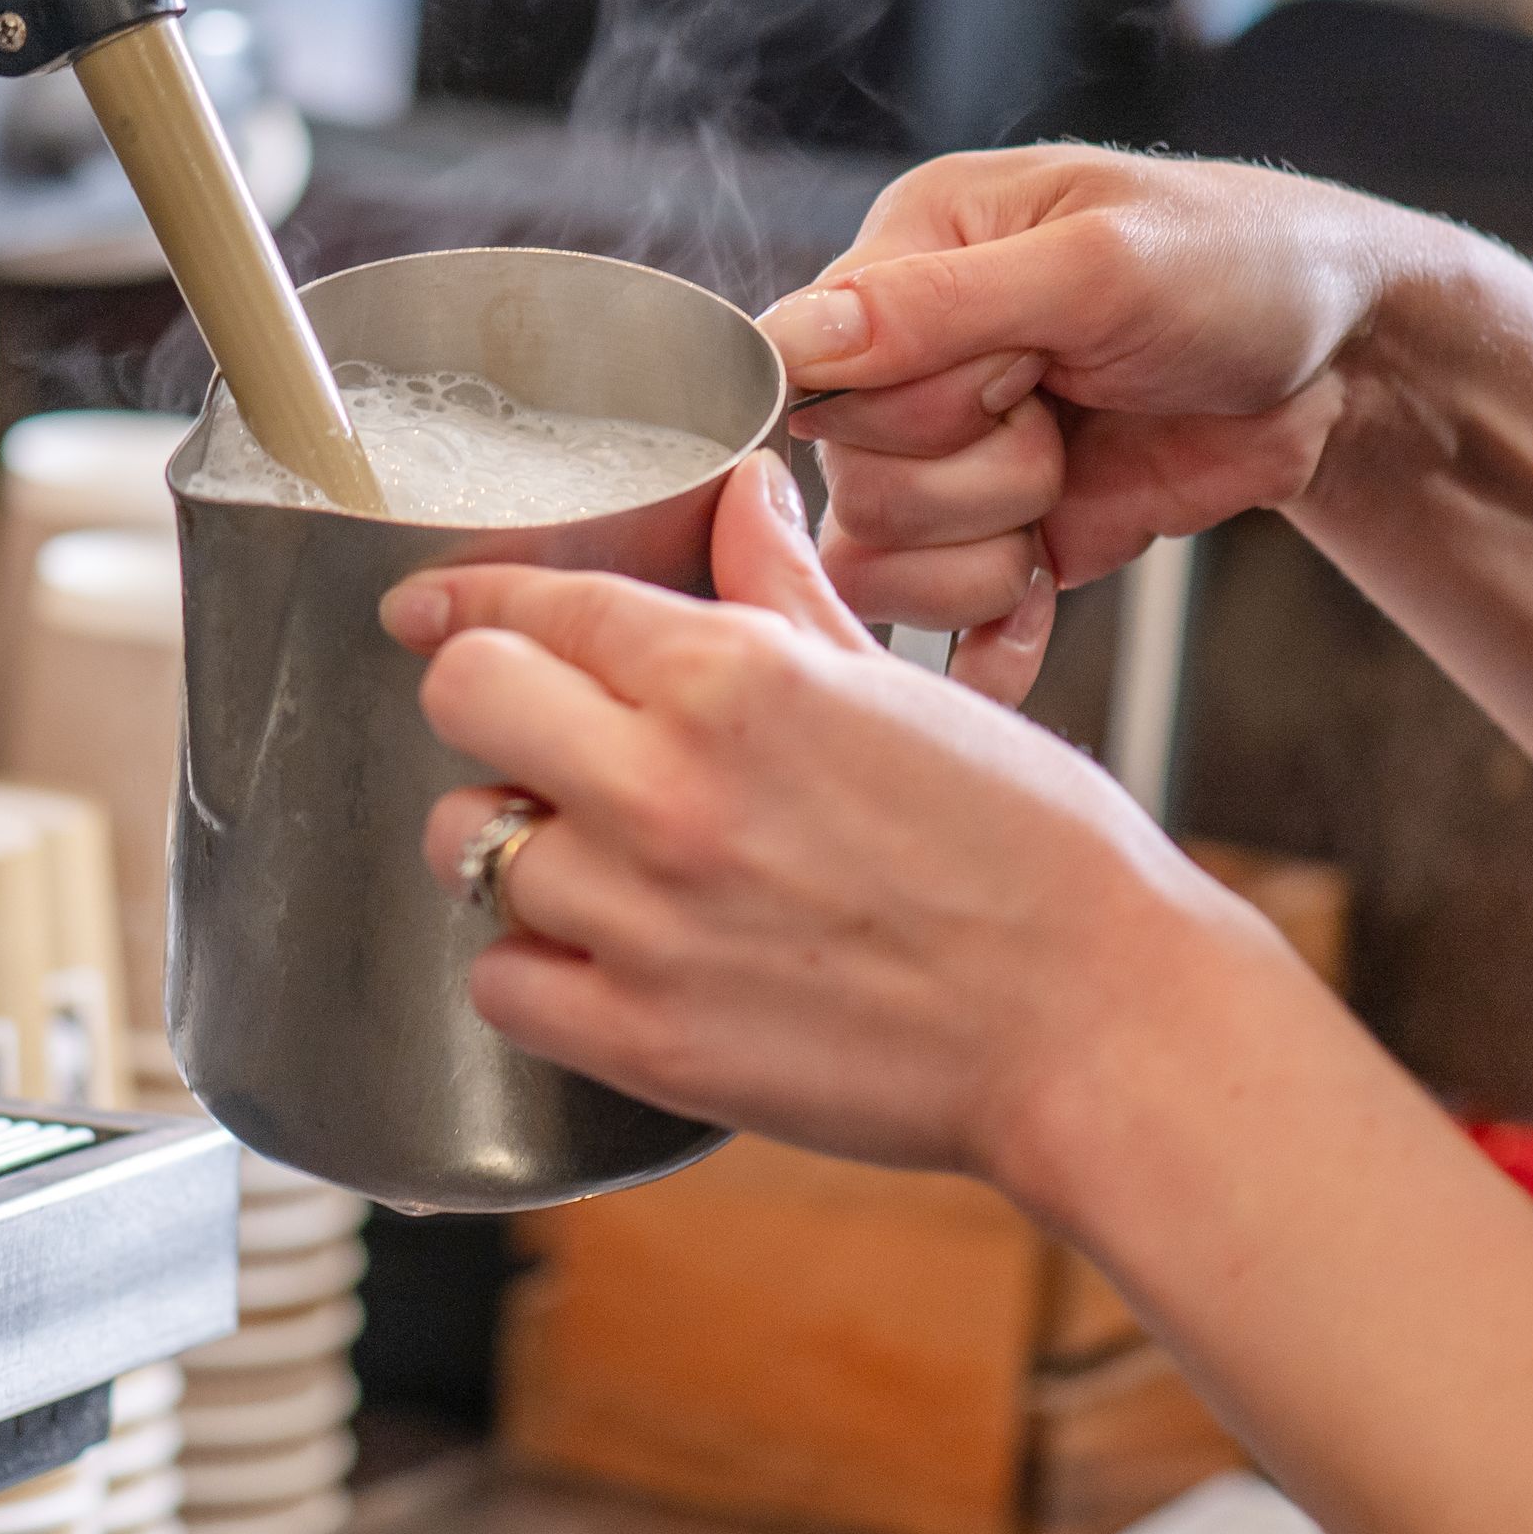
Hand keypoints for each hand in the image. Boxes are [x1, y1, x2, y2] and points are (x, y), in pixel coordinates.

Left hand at [380, 448, 1297, 1184]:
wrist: (1099, 1024)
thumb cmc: (1032, 852)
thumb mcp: (901, 686)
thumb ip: (785, 587)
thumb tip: (742, 492)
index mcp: (734, 677)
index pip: (533, 604)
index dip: (468, 602)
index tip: (432, 611)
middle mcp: (670, 787)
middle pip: (463, 700)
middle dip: (483, 705)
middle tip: (527, 734)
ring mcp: (645, 921)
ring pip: (466, 846)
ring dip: (510, 844)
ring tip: (590, 856)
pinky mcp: (642, 1041)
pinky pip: (500, 983)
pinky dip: (531, 969)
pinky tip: (600, 955)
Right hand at [768, 147, 1463, 689]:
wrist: (1349, 364)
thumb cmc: (1242, 267)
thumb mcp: (1099, 266)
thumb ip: (936, 306)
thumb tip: (785, 337)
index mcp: (906, 255)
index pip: (813, 375)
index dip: (914, 404)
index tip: (1019, 371)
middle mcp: (906, 361)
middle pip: (855, 482)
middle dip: (982, 469)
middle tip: (1064, 407)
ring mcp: (950, 460)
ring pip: (881, 562)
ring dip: (997, 543)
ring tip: (1072, 480)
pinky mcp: (998, 538)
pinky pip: (933, 623)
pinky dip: (993, 632)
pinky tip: (1043, 602)